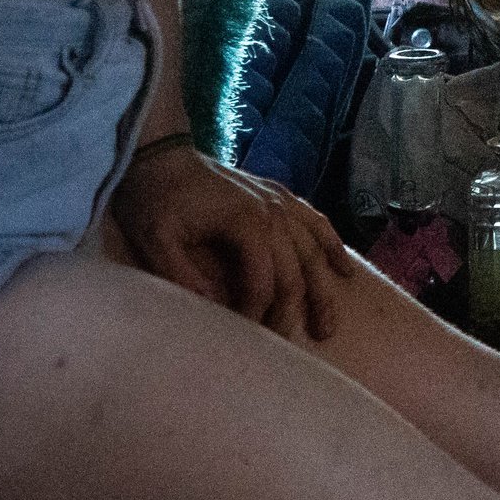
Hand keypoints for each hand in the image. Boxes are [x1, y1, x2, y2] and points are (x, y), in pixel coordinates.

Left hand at [110, 142, 358, 342]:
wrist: (160, 154)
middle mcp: (274, 213)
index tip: (247, 339)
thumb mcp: (156, 240)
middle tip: (289, 345)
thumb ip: (182, 274)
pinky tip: (344, 269)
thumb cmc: (155, 198)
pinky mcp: (280, 196)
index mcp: (247, 224)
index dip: (258, 314)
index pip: (263, 282)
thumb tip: (212, 311)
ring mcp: (281, 203)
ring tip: (327, 325)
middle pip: (295, 272)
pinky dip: (332, 246)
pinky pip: (316, 222)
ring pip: (315, 251)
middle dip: (294, 312)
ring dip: (323, 289)